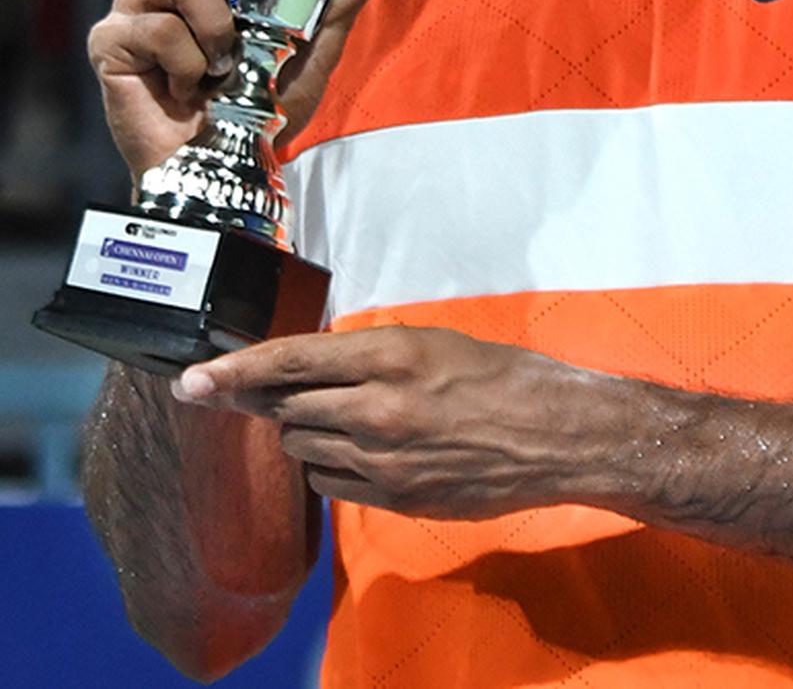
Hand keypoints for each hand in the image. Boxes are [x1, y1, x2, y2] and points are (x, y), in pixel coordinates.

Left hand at [170, 326, 614, 519]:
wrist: (553, 435)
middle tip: (278, 392)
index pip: (289, 363)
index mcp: (389, 356)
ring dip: (305, 431)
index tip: (192, 380)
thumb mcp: (431, 342)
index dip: (234, 371)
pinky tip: (360, 449)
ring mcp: (384, 460)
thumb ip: (368, 353)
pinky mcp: (394, 498)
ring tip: (343, 416)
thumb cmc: (500, 375)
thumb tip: (311, 364)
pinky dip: (330, 464)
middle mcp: (377, 409)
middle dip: (275, 401)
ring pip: (303, 449)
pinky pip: (330, 483)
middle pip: (287, 410)